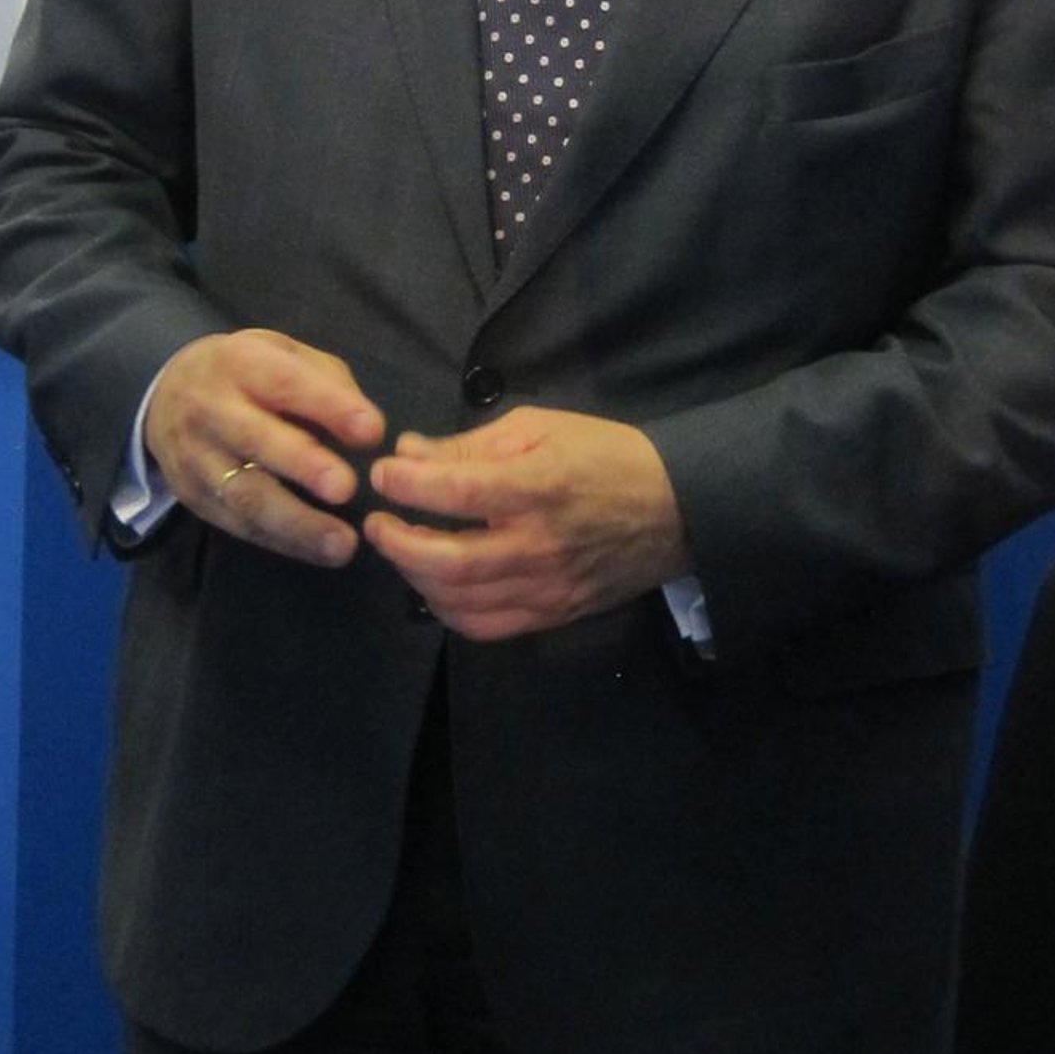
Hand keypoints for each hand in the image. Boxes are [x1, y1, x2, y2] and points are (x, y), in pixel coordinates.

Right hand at [144, 329, 384, 567]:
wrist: (166, 394)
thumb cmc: (247, 374)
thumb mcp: (283, 355)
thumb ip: (327, 385)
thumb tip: (367, 433)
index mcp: (239, 362)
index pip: (284, 382)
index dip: (328, 406)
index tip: (372, 431)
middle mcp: (211, 408)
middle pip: (254, 438)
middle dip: (302, 465)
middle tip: (347, 488)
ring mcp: (197, 457)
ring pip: (244, 493)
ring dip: (296, 522)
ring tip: (342, 543)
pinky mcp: (193, 497)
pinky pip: (239, 524)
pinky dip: (283, 542)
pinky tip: (319, 551)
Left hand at [364, 406, 688, 639]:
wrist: (676, 508)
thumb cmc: (605, 455)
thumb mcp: (541, 427)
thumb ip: (472, 444)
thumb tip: (409, 453)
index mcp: (539, 487)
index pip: (457, 493)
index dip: (408, 485)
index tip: (383, 473)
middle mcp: (539, 545)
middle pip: (448, 560)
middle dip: (398, 542)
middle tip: (378, 521)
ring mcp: (546, 587)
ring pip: (460, 599)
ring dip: (415, 576)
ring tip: (401, 549)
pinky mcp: (554, 614)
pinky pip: (487, 626)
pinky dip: (449, 610)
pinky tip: (435, 586)